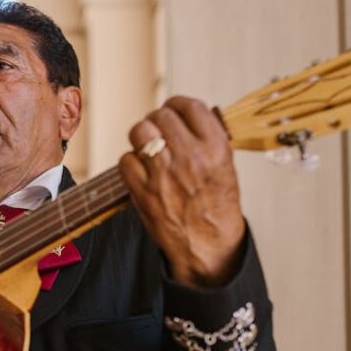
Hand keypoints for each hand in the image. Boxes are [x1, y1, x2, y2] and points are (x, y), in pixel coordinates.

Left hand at [119, 96, 245, 288]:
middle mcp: (189, 157)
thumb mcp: (225, 167)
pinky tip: (141, 170)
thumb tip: (188, 115)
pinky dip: (130, 163)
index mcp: (214, 148)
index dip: (177, 105)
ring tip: (148, 147)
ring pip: (139, 131)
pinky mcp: (144, 192)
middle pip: (160, 115)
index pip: (189, 106)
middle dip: (157, 120)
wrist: (208, 246)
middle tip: (159, 131)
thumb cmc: (217, 206)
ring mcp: (164, 175)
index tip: (174, 111)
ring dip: (141, 136)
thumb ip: (208, 139)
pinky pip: (125, 160)